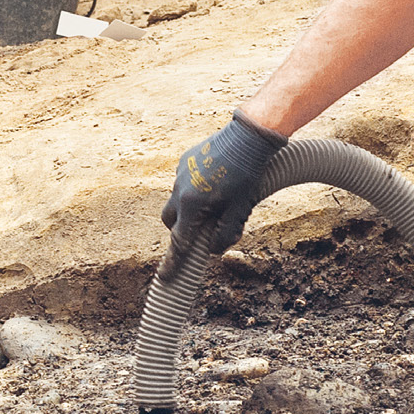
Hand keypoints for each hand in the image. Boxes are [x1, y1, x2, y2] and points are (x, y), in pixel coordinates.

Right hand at [162, 110, 288, 254]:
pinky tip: (216, 181)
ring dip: (188, 206)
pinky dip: (194, 187)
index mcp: (191, 204)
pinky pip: (184, 180)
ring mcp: (180, 172)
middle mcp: (179, 188)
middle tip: (197, 231)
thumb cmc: (247, 174)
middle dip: (180, 229)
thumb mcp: (240, 209)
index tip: (164, 278)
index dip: (174, 261)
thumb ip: (225, 233)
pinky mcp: (185, 158)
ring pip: (177, 198)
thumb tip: (213, 250)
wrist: (248, 136)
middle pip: (170, 219)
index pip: (180, 240)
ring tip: (215, 201)